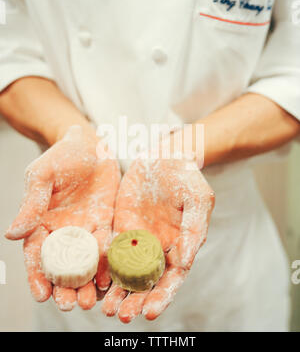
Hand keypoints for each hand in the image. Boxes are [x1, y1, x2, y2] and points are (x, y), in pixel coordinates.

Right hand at [5, 125, 120, 310]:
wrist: (90, 145)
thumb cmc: (61, 157)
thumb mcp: (41, 177)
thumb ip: (31, 204)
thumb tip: (11, 234)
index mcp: (42, 223)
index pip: (37, 255)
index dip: (38, 276)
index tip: (42, 295)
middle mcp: (65, 231)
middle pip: (63, 266)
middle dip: (66, 288)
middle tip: (72, 305)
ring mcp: (87, 228)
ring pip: (87, 262)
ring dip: (89, 283)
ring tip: (93, 300)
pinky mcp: (106, 222)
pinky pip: (108, 245)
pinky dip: (109, 263)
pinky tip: (113, 278)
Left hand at [102, 155, 214, 321]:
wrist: (164, 156)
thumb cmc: (187, 178)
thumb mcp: (198, 200)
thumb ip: (194, 230)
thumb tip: (185, 261)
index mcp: (179, 245)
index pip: (171, 279)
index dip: (162, 297)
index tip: (149, 312)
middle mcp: (157, 247)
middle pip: (146, 282)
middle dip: (135, 300)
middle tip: (121, 315)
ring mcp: (137, 238)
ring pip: (125, 271)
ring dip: (116, 291)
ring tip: (105, 307)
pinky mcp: (120, 226)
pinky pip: (110, 249)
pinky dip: (103, 266)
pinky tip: (95, 278)